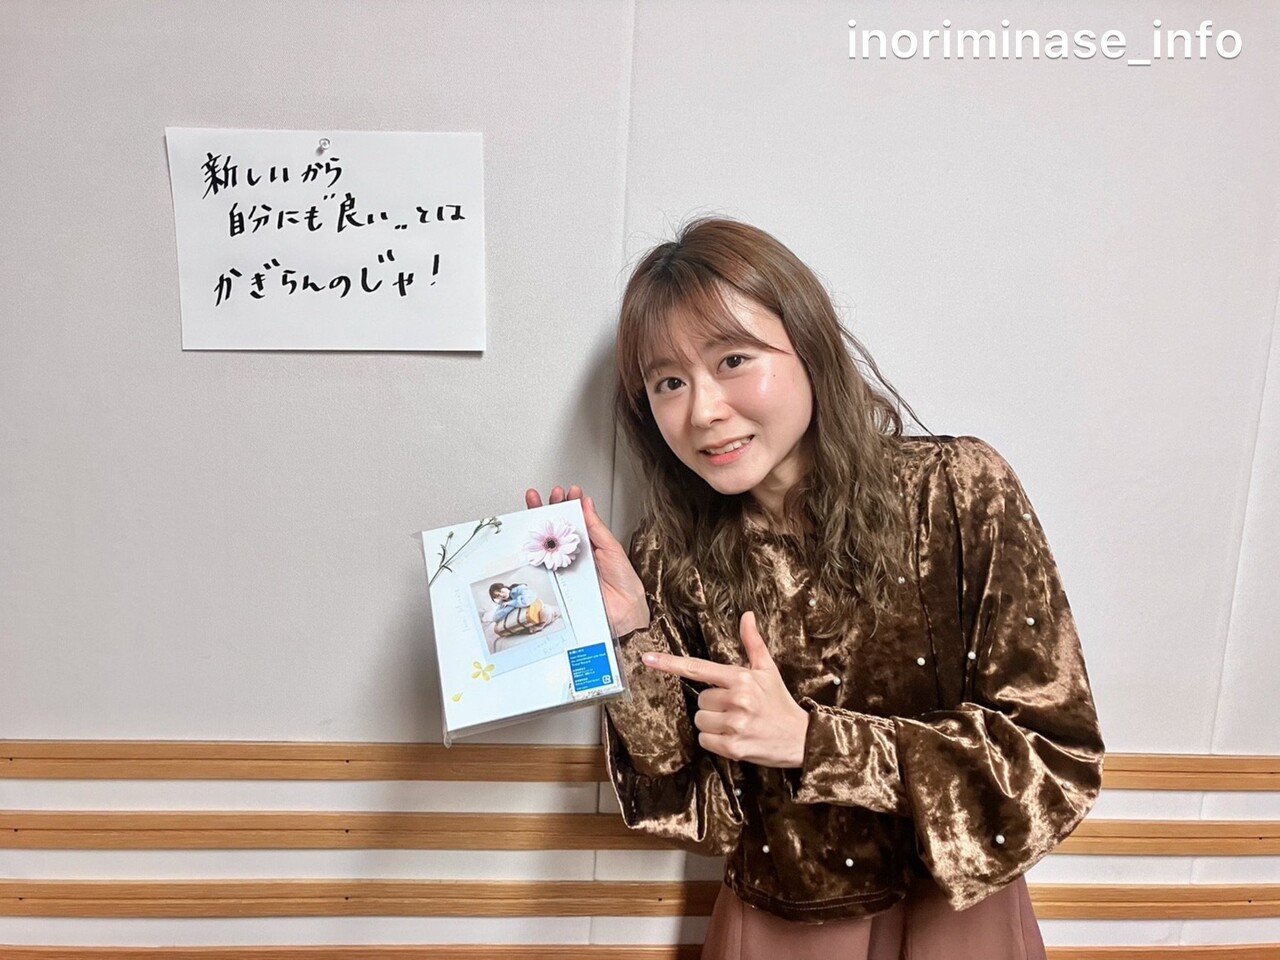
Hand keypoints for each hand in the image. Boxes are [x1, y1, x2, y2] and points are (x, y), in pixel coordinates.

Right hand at [524, 484, 649, 635]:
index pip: (576, 520)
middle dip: (551, 508)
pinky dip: (534, 552)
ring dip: (540, 526)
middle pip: (557, 528)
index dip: (569, 504)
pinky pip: (542, 566)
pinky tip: (534, 537)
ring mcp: (564, 568)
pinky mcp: (557, 583)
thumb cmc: (624, 584)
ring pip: (547, 545)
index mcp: (590, 544)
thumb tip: (586, 505)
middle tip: (550, 495)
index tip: (567, 492)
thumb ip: (597, 528)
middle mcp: (575, 554)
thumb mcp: (612, 549)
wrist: (624, 613)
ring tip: (537, 505)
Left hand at [641, 611, 809, 768]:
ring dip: (713, 724)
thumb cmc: (779, 702)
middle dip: (713, 705)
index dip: (670, 664)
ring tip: (737, 723)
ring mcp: (734, 724)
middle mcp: (737, 699)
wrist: (801, 738)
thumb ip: (753, 643)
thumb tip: (747, 615)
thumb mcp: (768, 670)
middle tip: (737, 708)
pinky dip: (715, 742)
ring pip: (700, 721)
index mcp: (741, 678)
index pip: (698, 668)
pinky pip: (705, 741)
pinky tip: (735, 738)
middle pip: (700, 700)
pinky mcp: (733, 748)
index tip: (648, 659)